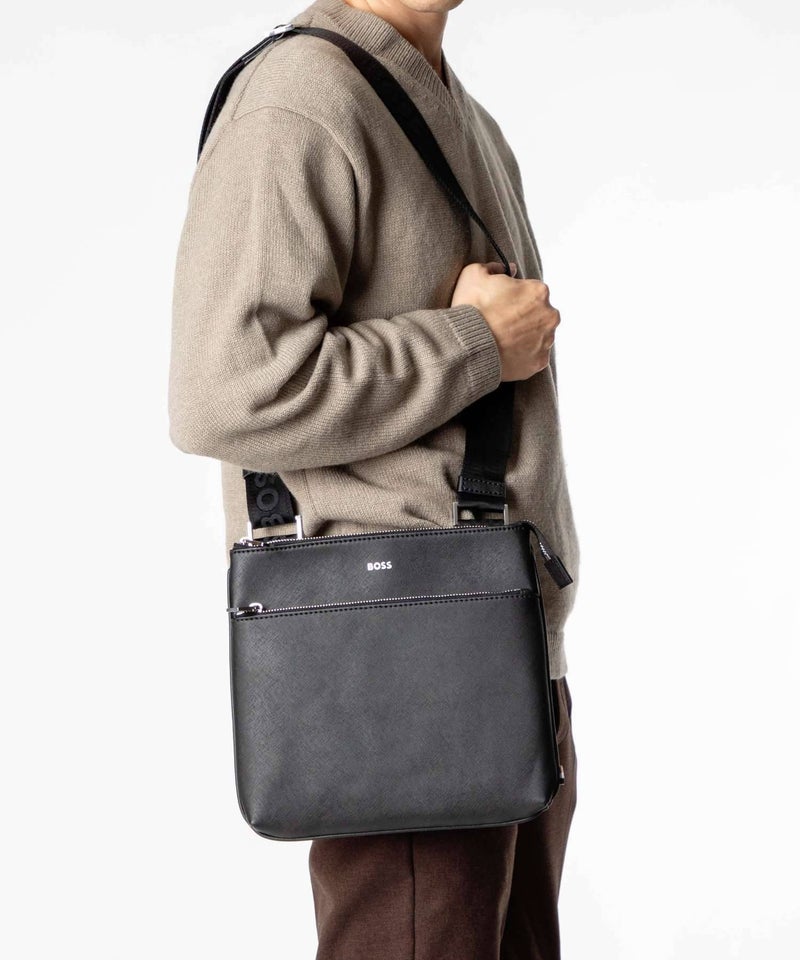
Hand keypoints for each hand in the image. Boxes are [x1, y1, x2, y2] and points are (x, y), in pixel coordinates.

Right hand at [450, 260, 560, 381]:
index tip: (501, 305)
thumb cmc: (471, 309)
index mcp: (538, 291)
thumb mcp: (474, 274)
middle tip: (501, 324)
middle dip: (524, 317)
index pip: (532, 291)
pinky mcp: (539, 362)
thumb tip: (508, 269)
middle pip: (540, 314)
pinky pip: (534, 357)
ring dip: (525, 337)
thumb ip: (495, 267)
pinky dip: (523, 356)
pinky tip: (506, 354)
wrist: (467, 347)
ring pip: (539, 336)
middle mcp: (549, 315)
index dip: (514, 297)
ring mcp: (546, 341)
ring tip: (502, 341)